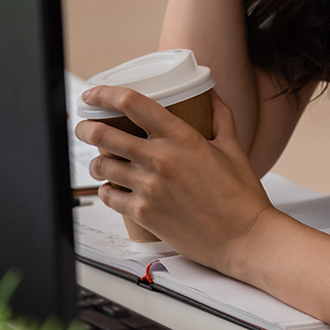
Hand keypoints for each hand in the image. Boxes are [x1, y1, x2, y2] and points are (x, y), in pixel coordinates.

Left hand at [75, 86, 273, 274]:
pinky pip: (109, 197)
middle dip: (87, 128)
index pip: (132, 103)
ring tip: (101, 161)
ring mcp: (149, 188)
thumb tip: (212, 94)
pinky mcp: (144, 214)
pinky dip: (106, 191)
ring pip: (102, 167)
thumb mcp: (233, 146)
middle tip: (85, 128)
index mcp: (180, 136)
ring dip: (97, 162)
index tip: (93, 95)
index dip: (105, 94)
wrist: (243, 236)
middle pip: (105, 134)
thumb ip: (220, 116)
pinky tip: (112, 188)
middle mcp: (160, 159)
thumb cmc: (240, 194)